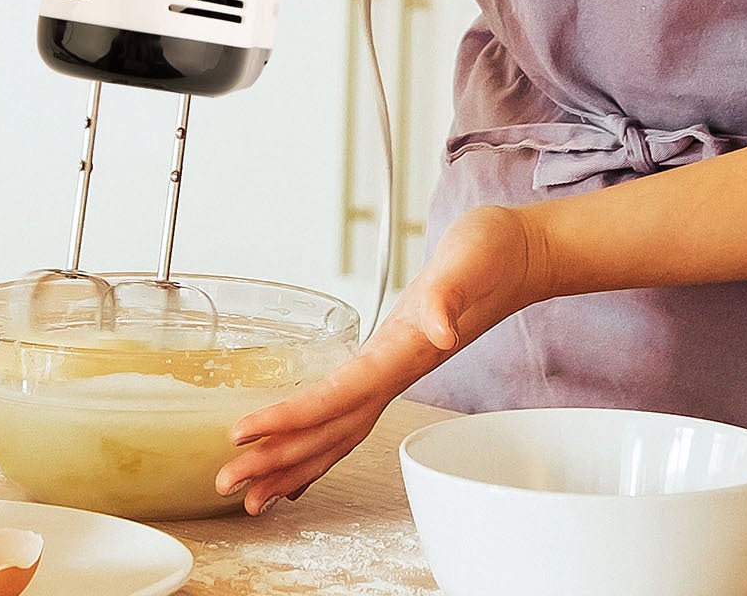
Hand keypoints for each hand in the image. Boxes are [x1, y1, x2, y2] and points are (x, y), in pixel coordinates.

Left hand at [215, 205, 548, 514]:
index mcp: (403, 349)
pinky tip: (304, 463)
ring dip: (294, 463)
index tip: (245, 435)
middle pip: (331, 430)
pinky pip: (352, 417)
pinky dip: (323, 445)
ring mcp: (398, 371)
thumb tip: (439, 327)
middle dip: (279, 459)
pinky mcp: (397, 362)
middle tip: (227, 482)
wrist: (520, 257)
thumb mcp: (472, 260)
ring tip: (251, 492)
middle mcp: (397, 369)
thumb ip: (452, 297)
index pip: (338, 395)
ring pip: (339, 432)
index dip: (291, 419)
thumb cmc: (491, 253)